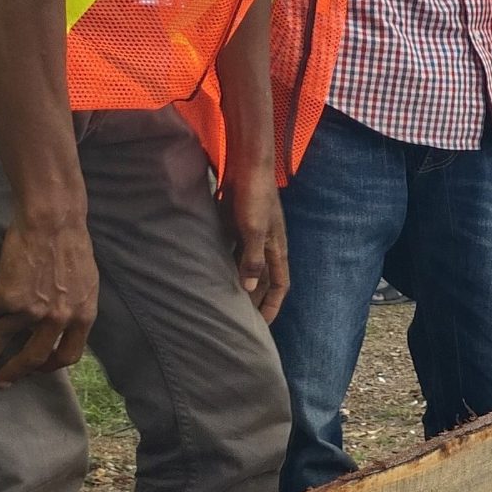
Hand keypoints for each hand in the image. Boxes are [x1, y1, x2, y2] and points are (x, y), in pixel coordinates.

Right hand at [0, 213, 98, 385]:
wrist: (52, 222)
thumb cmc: (72, 247)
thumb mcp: (86, 284)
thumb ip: (75, 308)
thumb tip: (62, 327)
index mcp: (83, 316)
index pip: (69, 355)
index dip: (51, 366)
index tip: (38, 370)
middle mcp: (59, 318)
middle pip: (36, 358)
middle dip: (17, 373)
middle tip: (3, 382)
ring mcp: (32, 309)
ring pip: (5, 342)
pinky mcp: (7, 297)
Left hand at [223, 169, 290, 321]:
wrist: (247, 165)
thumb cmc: (255, 196)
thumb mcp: (254, 229)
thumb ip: (252, 259)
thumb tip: (248, 288)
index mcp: (276, 248)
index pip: (280, 285)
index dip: (273, 305)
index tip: (263, 325)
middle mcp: (267, 245)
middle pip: (263, 280)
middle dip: (255, 300)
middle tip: (240, 319)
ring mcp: (252, 235)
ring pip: (247, 266)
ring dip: (238, 282)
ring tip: (224, 300)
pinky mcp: (238, 225)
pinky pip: (233, 251)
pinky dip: (226, 264)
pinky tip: (211, 271)